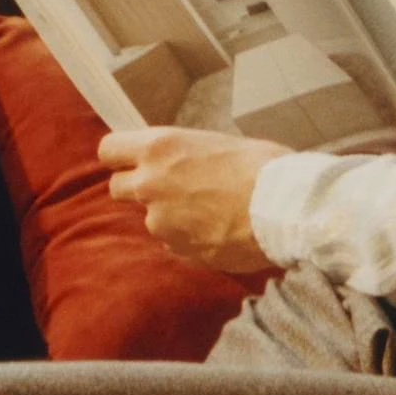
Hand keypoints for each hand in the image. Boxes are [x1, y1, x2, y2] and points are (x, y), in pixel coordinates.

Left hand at [98, 126, 288, 275]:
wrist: (286, 210)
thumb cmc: (263, 166)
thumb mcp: (218, 143)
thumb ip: (185, 154)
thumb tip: (178, 162)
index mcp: (160, 149)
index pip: (109, 150)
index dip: (119, 156)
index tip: (131, 160)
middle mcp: (150, 185)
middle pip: (117, 189)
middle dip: (137, 189)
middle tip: (168, 188)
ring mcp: (161, 223)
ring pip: (150, 220)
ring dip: (170, 217)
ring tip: (210, 212)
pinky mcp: (178, 251)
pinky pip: (174, 243)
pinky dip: (189, 239)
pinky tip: (218, 231)